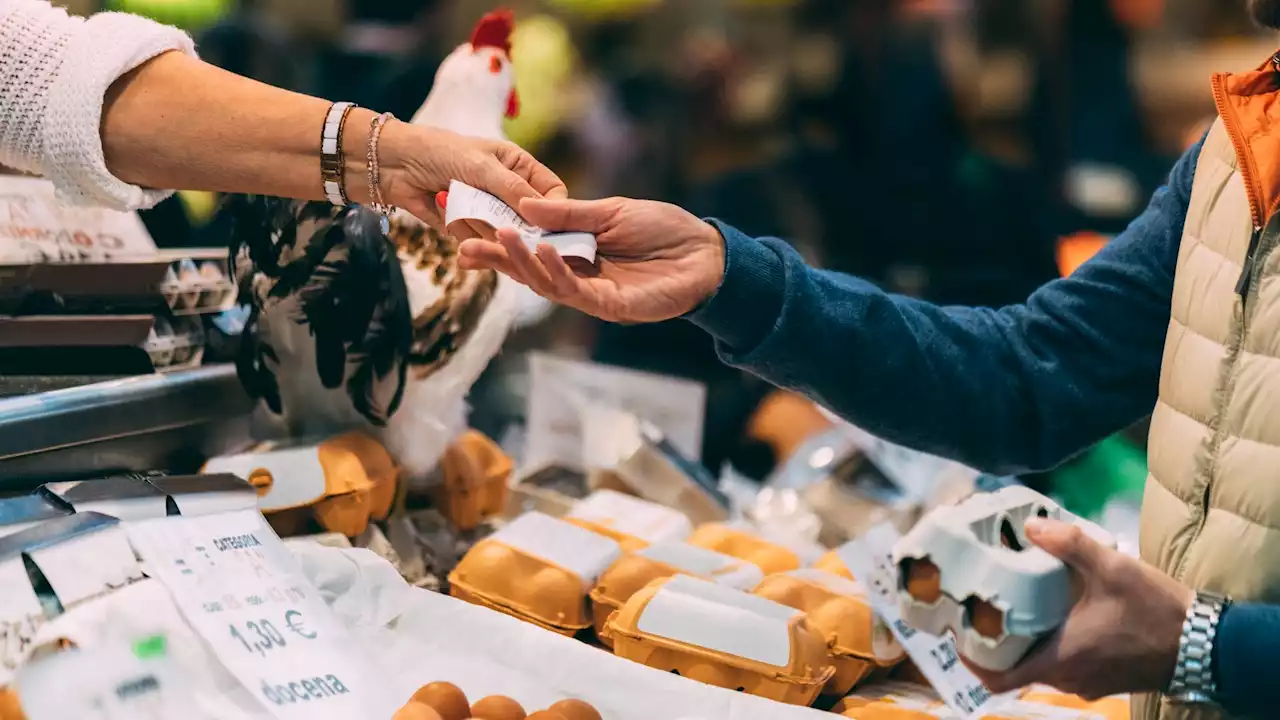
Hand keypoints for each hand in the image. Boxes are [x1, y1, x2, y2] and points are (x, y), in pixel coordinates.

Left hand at [377, 122, 566, 228]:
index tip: (544, 225)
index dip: (552, 212)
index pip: (552, 194)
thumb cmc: (439, 151)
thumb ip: (514, 190)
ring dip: (477, 225)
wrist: (393, 163)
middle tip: (496, 227)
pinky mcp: (468, 229)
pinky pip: (478, 244)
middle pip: (530, 224)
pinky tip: (441, 208)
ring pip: (503, 238)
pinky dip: (462, 234)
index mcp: (520, 168)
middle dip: (511, 227)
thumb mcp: (483, 166)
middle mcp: (509, 193)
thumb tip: (545, 215)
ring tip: (448, 196)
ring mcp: (488, 213)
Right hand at [455, 197, 726, 322]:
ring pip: (546, 284)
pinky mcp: (611, 306)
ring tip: (501, 237)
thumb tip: (524, 206)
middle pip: (528, 272)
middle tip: (465, 244)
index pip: (529, 250)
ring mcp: (593, 295)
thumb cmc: (663, 230)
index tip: (466, 230)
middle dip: (497, 259)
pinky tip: (542, 250)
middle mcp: (578, 277)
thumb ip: (569, 214)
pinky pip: (576, 291)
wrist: (706, 252)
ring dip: (522, 261)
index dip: (499, 243)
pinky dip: (556, 272)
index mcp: (575, 253)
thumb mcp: (611, 211)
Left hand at [964, 518, 1193, 699]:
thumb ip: (1070, 544)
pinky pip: (1063, 664)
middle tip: (980, 606)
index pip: (998, 678)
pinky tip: (1051, 612)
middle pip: (1013, 668)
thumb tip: (1031, 525)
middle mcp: (1067, 678)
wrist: (1205, 644)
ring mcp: (1085, 681)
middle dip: (994, 641)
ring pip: (1039, 665)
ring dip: (1024, 640)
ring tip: (1011, 602)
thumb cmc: (1156, 611)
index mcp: (1060, 659)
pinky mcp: (1101, 678)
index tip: (956, 633)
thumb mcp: (1112, 569)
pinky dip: (1050, 643)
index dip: (970, 660)